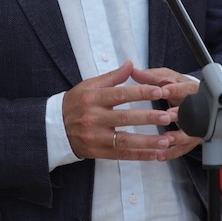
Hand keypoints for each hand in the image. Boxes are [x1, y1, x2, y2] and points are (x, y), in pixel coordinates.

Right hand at [62, 62, 195, 160]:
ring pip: (124, 140)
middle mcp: (93, 118)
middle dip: (147, 118)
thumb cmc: (75, 103)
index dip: (140, 93)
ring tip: (165, 141)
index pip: (120, 95)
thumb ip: (112, 77)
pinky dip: (139, 156)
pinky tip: (154, 155)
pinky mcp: (97, 151)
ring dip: (146, 142)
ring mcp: (95, 137)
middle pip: (124, 118)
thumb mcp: (89, 85)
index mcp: (93, 98)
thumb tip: (130, 64)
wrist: (55, 127)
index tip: (158, 92)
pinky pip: (121, 155)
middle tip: (166, 116)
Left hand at [132, 66, 203, 159]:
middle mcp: (197, 107)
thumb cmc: (177, 87)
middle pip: (194, 111)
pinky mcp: (192, 138)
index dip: (176, 89)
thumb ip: (151, 76)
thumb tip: (133, 70)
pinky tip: (160, 154)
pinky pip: (184, 147)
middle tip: (168, 116)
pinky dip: (173, 152)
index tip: (164, 91)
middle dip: (181, 114)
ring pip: (191, 132)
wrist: (193, 99)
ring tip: (166, 140)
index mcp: (191, 89)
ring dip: (179, 136)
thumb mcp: (165, 78)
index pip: (187, 88)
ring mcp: (196, 124)